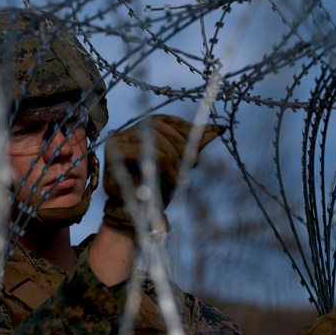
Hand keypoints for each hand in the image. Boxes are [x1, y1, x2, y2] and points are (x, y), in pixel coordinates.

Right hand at [101, 114, 223, 229]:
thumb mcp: (178, 166)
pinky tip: (171, 180)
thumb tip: (219, 128)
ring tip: (181, 177)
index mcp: (141, 131)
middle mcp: (128, 131)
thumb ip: (193, 147)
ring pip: (153, 138)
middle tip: (194, 163)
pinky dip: (163, 165)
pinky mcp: (115, 152)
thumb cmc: (156, 189)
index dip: (183, 127)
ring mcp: (120, 140)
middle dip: (181, 144)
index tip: (199, 142)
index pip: (164, 120)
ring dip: (174, 157)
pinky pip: (144, 151)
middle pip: (158, 126)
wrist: (136, 214)